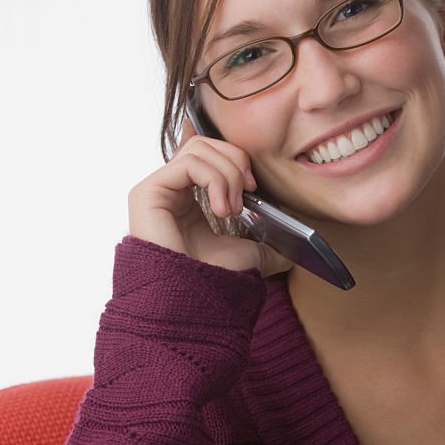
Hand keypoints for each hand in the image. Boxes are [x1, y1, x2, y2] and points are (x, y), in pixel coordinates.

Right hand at [128, 118, 292, 276]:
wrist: (194, 301)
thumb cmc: (213, 280)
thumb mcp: (249, 255)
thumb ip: (268, 244)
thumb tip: (295, 247)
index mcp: (187, 198)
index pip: (210, 153)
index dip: (235, 160)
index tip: (253, 186)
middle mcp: (168, 190)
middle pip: (205, 143)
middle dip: (234, 162)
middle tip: (247, 193)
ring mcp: (156, 189)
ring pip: (198, 148)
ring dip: (227, 174)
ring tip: (232, 208)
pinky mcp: (148, 191)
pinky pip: (189, 162)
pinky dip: (214, 180)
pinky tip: (221, 209)